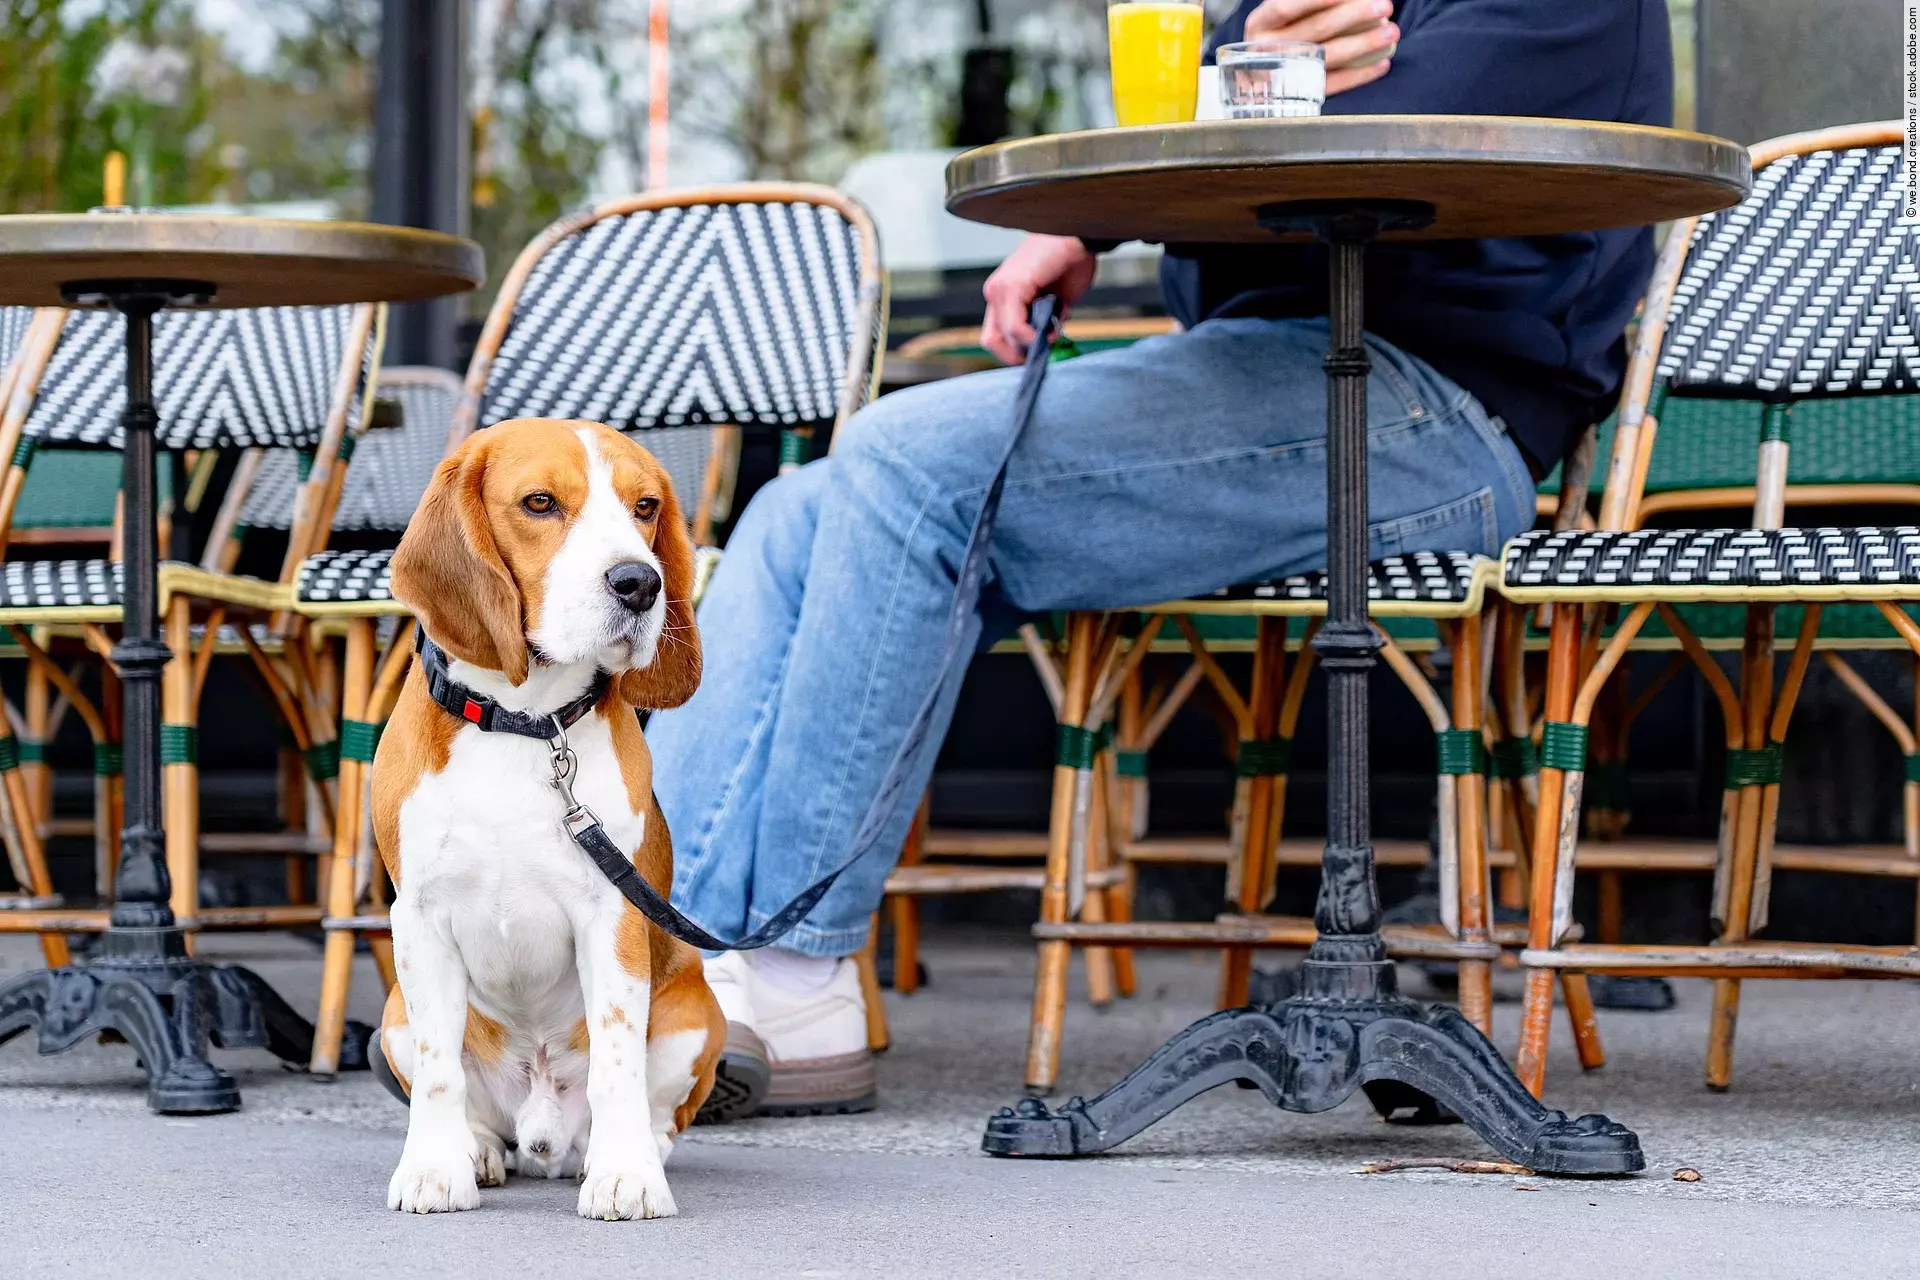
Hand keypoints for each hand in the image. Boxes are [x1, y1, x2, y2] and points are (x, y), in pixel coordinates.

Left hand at [980, 234, 1097, 364]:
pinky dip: (1032, 337)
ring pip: (1002, 338)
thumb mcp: (1055, 302)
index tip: (1038, 352)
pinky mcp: (1012, 286)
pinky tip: (1050, 332)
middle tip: (1044, 350)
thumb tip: (1043, 343)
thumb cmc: (1070, 262)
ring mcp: (1000, 289)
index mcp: (1001, 296)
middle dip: (1018, 355)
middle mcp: (995, 293)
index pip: (995, 337)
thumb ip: (1044, 322)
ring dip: (1028, 346)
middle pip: (992, 342)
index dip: (1014, 351)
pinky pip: (1015, 327)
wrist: (1078, 234)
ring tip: (1052, 335)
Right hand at [1245, 0, 1397, 94]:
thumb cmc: (1283, 34)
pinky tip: (1383, 64)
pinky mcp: (1297, 97)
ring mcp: (1282, 76)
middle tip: (1386, 7)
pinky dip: (1360, 75)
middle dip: (1356, 15)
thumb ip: (1306, 5)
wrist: (1261, 77)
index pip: (1288, 6)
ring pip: (1328, 57)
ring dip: (1365, 44)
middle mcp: (1265, 50)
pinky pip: (1332, 85)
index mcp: (1260, 23)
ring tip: (1391, 33)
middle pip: (1316, 29)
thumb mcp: (1286, 17)